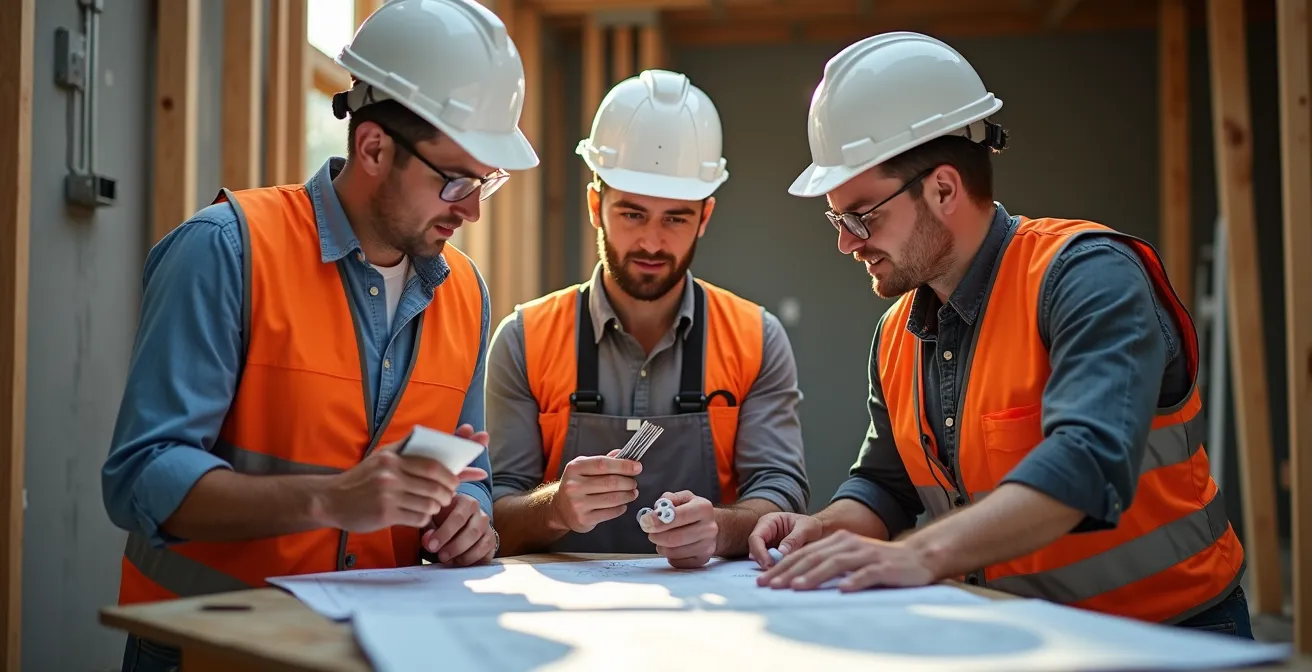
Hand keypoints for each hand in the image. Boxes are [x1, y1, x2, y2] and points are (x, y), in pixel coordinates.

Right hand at [319, 424, 488, 532]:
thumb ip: (411, 452)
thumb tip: (443, 453)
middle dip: (446, 494)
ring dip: (435, 508)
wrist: (330, 499)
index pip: (432, 465)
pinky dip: (423, 519)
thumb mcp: (383, 458)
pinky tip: (417, 516)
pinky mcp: (384, 514)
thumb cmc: (363, 478)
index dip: (451, 474)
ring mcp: (387, 495)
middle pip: (434, 486)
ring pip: (428, 504)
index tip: (458, 481)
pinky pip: (417, 518)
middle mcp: (390, 474)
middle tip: (447, 497)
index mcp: (393, 458)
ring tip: (431, 507)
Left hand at [422, 493, 496, 566]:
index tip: (432, 545)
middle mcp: (481, 515)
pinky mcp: (491, 544)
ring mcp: (488, 530)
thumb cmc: (442, 520)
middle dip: (455, 547)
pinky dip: (473, 562)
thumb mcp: (433, 519)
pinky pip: (487, 556)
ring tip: (449, 561)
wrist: (457, 524)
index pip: (458, 517)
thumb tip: (428, 542)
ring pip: (482, 545)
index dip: (445, 533)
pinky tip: (460, 563)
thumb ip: (428, 529)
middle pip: (472, 532)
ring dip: (464, 557)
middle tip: (441, 556)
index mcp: (466, 503)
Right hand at [550, 449, 640, 532]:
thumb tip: (622, 453)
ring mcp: (578, 504)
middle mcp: (574, 486)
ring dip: (627, 495)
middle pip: (610, 482)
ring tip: (632, 493)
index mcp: (575, 468)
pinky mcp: (583, 519)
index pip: (603, 464)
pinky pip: (609, 513)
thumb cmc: (575, 485)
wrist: (559, 508)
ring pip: (612, 498)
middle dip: (628, 482)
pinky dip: (620, 508)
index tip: (637, 467)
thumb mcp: (583, 468)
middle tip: (633, 482)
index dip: (623, 465)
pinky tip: (622, 504)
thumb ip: (603, 461)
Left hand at [639, 490, 716, 568]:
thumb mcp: (683, 498)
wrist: (711, 526)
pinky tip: (670, 548)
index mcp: (704, 508)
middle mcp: (709, 527)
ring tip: (660, 540)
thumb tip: (657, 510)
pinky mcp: (702, 559)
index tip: (646, 521)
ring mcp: (707, 545)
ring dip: (661, 547)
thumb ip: (668, 499)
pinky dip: (669, 556)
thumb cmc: (692, 511)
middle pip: (675, 538)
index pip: (680, 515)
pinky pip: (677, 562)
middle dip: (656, 536)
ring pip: (674, 552)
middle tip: (650, 532)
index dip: (660, 520)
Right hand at [746, 512, 823, 568]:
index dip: (759, 552)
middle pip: (755, 549)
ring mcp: (767, 545)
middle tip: (773, 572)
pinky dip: (773, 569)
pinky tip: (780, 574)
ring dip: (767, 567)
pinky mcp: (772, 555)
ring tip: (779, 573)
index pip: (756, 537)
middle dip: (762, 561)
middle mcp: (765, 533)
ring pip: (760, 558)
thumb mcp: (806, 528)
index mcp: (769, 522)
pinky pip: (768, 564)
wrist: (818, 531)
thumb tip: (781, 553)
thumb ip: (794, 539)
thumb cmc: (811, 526)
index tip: (769, 564)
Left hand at [755, 530, 934, 591]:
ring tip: (797, 587)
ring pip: (835, 563)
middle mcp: (848, 544)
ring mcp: (866, 554)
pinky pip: (866, 574)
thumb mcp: (850, 558)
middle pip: (814, 557)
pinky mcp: (883, 566)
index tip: (764, 581)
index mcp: (837, 541)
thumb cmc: (879, 562)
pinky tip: (841, 590)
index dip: (782, 566)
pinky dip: (853, 581)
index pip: (804, 553)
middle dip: (789, 572)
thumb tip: (796, 578)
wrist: (917, 557)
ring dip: (814, 575)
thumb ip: (828, 563)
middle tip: (771, 585)